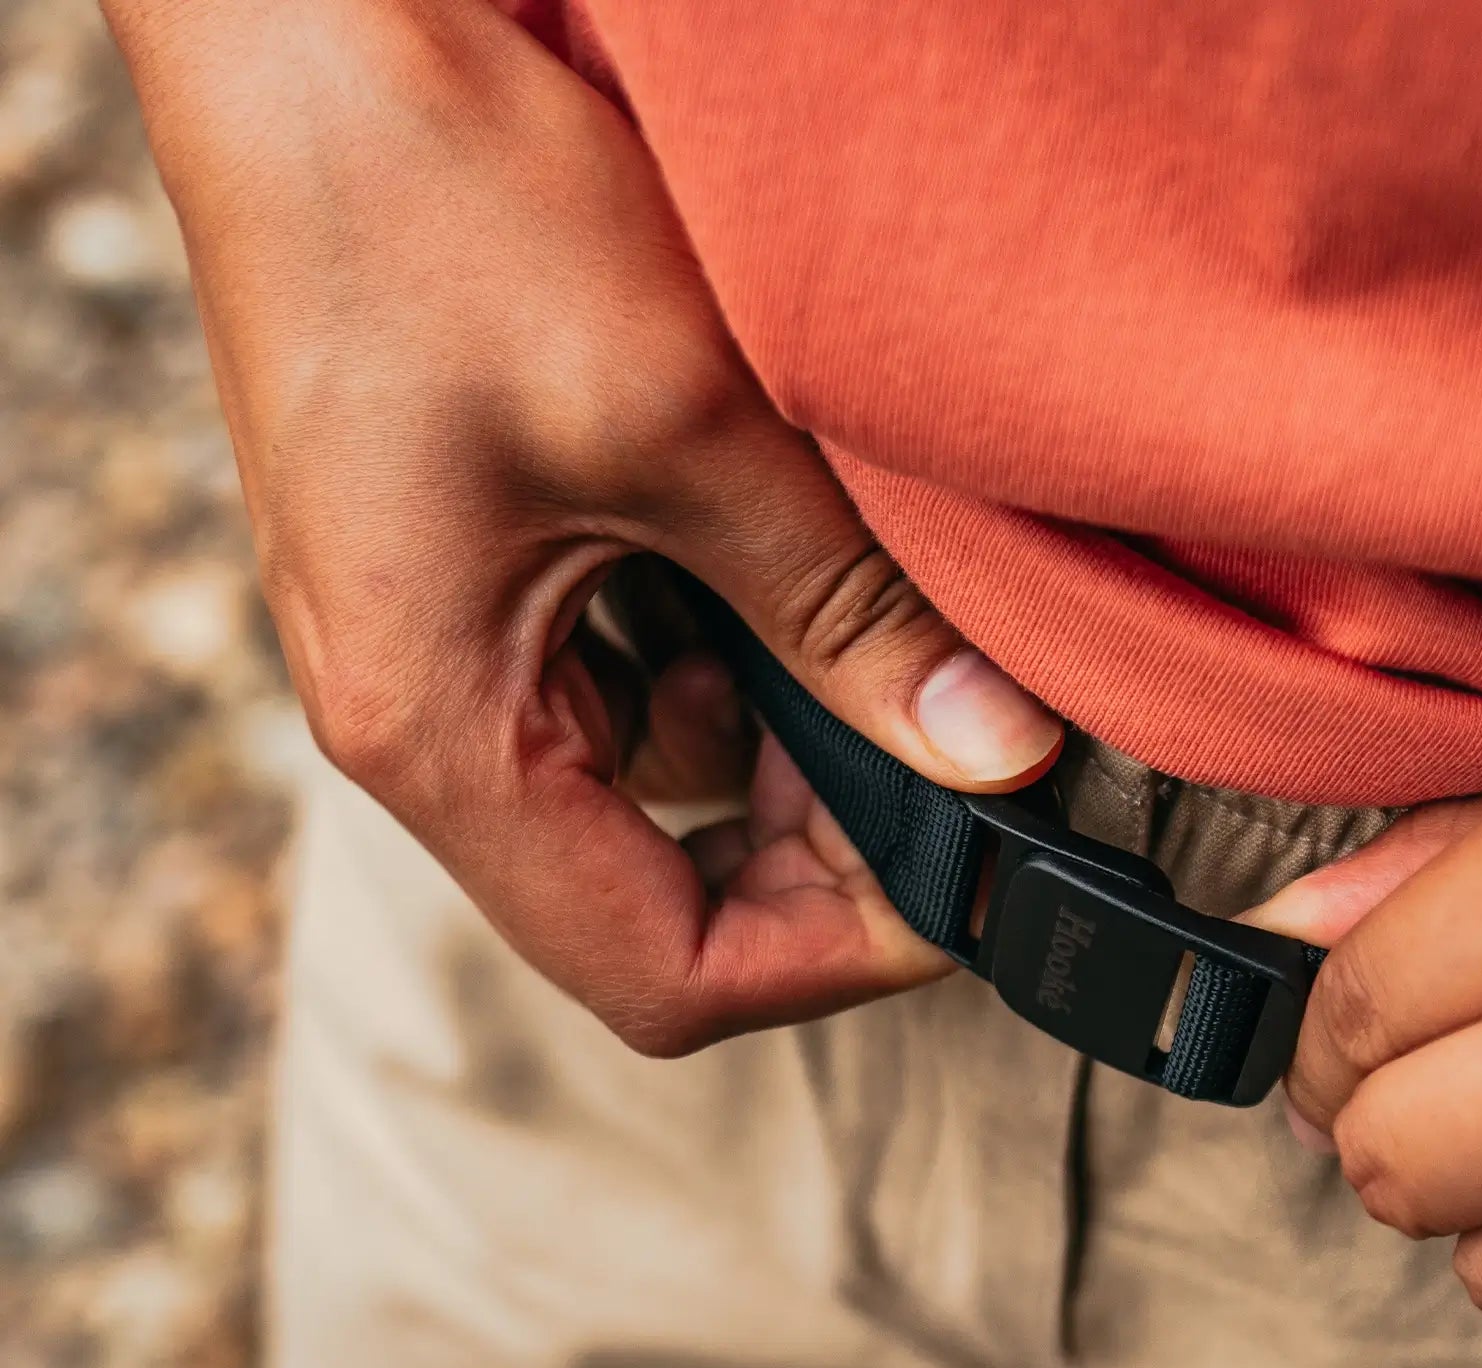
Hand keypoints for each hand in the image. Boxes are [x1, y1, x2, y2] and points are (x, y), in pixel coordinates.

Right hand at [105, 0, 1060, 1053]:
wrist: (297, 27)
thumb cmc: (436, 200)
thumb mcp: (691, 424)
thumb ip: (846, 615)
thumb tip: (997, 757)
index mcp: (438, 733)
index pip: (659, 972)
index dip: (830, 955)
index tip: (958, 880)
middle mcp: (423, 723)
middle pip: (664, 900)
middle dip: (824, 841)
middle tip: (954, 744)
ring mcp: (445, 654)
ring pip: (664, 787)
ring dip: (790, 736)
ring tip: (879, 628)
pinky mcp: (476, 581)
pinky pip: (630, 681)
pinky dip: (732, 651)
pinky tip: (784, 557)